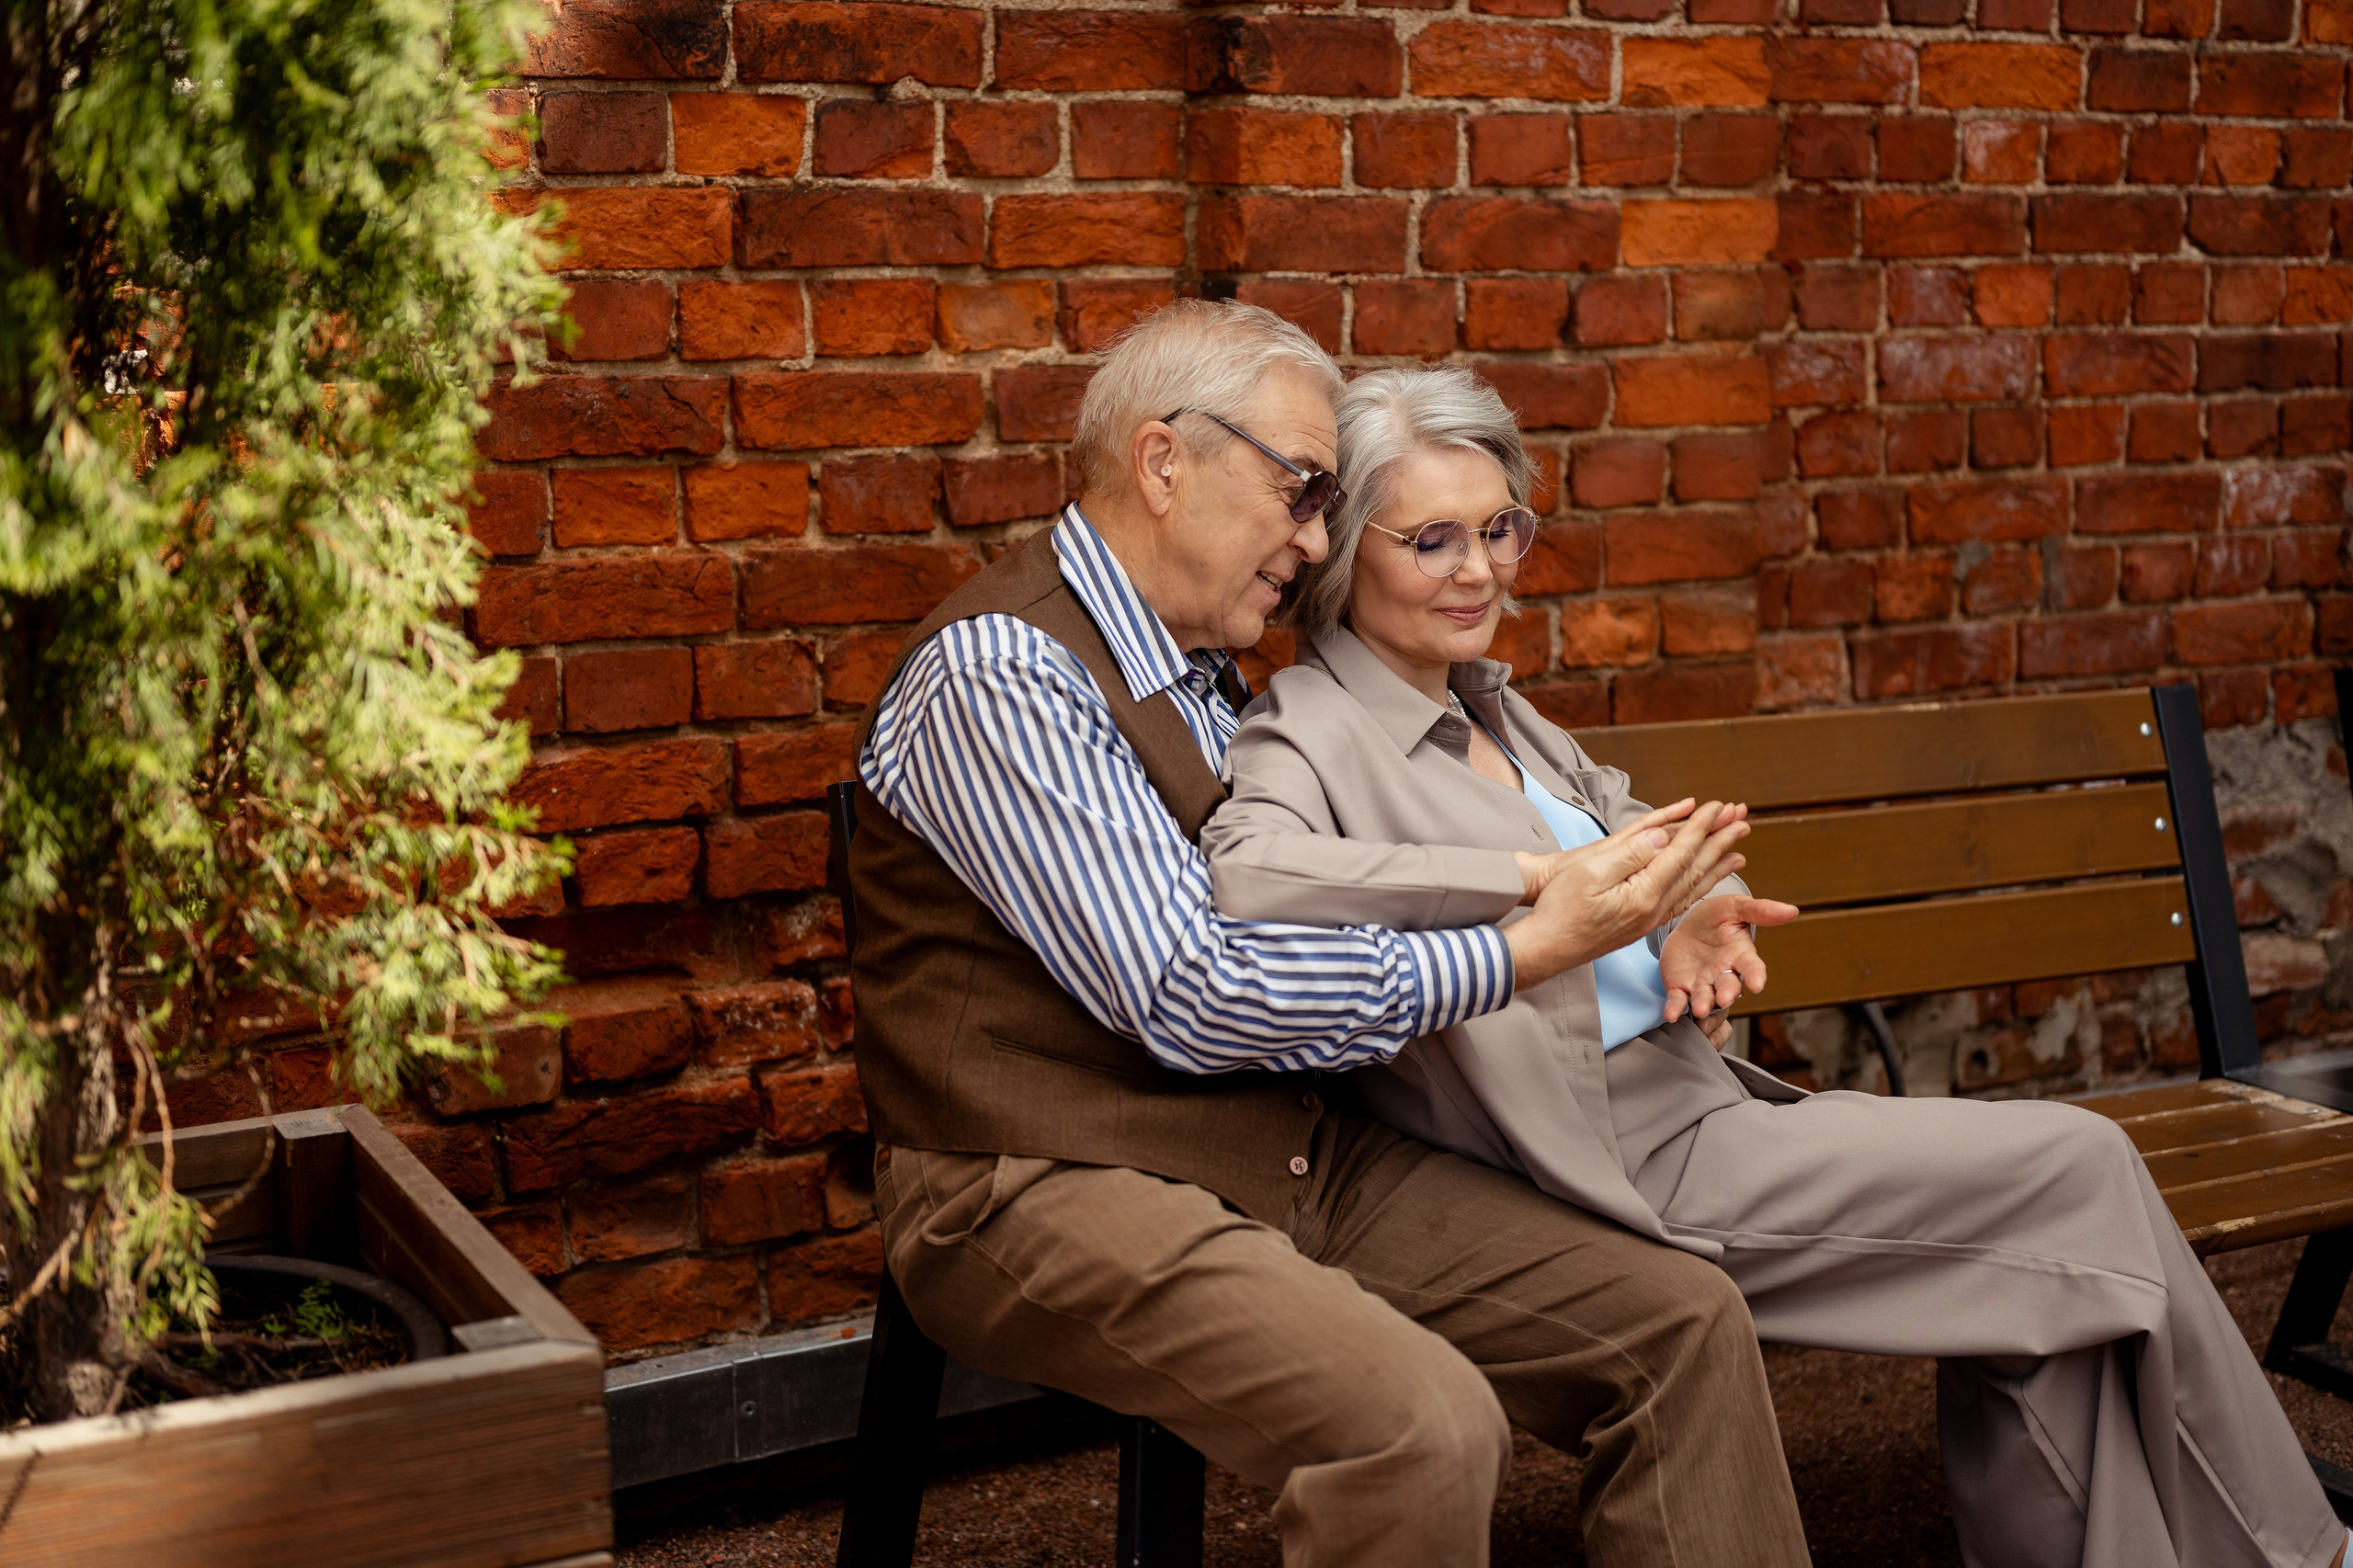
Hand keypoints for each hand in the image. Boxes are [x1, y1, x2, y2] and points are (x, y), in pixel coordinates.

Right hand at [1514, 801, 1748, 904]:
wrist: (1546, 949)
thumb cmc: (1559, 909)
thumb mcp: (1589, 873)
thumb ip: (1630, 854)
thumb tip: (1662, 836)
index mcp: (1643, 894)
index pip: (1681, 853)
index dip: (1701, 827)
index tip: (1718, 806)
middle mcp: (1654, 910)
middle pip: (1696, 869)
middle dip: (1720, 842)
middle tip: (1742, 820)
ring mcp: (1650, 920)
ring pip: (1693, 888)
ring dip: (1717, 866)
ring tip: (1738, 851)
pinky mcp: (1642, 925)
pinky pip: (1681, 902)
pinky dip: (1699, 888)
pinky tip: (1706, 883)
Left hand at [1659, 894, 1801, 1033]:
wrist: (1686, 924)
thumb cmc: (1715, 917)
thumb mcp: (1734, 907)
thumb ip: (1759, 910)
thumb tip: (1791, 910)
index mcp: (1740, 954)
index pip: (1752, 966)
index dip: (1756, 975)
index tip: (1758, 984)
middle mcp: (1723, 973)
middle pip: (1729, 987)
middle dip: (1726, 994)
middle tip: (1723, 999)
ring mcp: (1702, 984)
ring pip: (1706, 999)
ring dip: (1703, 1005)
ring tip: (1699, 1010)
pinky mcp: (1681, 988)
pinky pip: (1679, 1001)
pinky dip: (1675, 1009)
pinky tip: (1671, 1015)